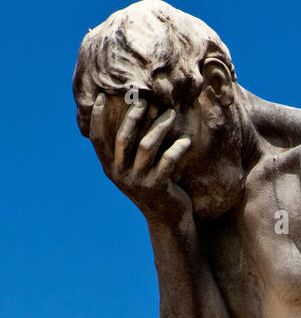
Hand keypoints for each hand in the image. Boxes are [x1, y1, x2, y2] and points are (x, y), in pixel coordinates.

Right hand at [88, 93, 192, 223]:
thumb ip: (124, 150)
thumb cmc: (151, 187)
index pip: (97, 141)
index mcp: (110, 169)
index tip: (102, 97)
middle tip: (143, 100)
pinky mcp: (159, 188)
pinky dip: (178, 148)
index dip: (96, 119)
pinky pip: (168, 160)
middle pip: (123, 139)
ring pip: (147, 146)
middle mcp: (121, 176)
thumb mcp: (132, 170)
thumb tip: (123, 114)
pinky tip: (186, 141)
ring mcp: (139, 182)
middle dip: (133, 116)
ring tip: (171, 114)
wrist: (168, 220)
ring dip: (160, 127)